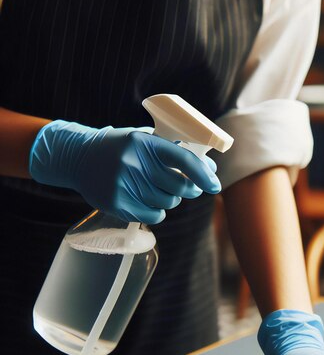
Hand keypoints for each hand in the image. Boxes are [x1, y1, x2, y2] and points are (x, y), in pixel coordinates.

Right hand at [29, 120, 220, 222]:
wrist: (78, 157)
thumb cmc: (120, 148)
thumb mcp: (143, 140)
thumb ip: (173, 151)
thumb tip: (209, 168)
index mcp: (144, 143)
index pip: (183, 159)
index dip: (203, 174)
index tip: (215, 185)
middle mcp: (133, 163)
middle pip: (178, 186)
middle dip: (190, 188)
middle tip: (189, 187)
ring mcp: (123, 184)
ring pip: (168, 202)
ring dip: (171, 199)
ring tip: (159, 189)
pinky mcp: (116, 203)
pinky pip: (153, 215)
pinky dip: (157, 210)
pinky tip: (147, 200)